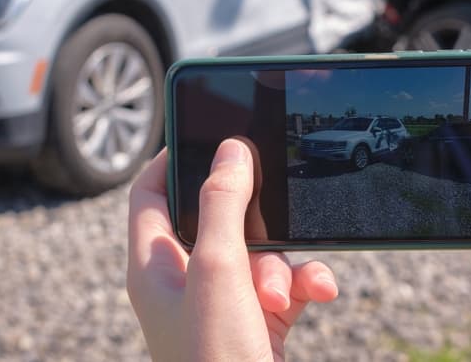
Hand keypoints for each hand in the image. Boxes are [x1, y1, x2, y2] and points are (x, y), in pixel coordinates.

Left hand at [127, 139, 338, 361]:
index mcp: (153, 266)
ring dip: (283, 263)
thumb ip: (222, 205)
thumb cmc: (215, 359)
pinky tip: (320, 292)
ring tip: (280, 293)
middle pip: (216, 218)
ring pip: (258, 251)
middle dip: (254, 221)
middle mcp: (182, 282)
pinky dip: (304, 284)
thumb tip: (230, 150)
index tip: (208, 131)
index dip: (174, 158)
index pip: (150, 193)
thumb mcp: (218, 270)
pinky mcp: (256, 322)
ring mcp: (220, 304)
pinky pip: (284, 283)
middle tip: (271, 215)